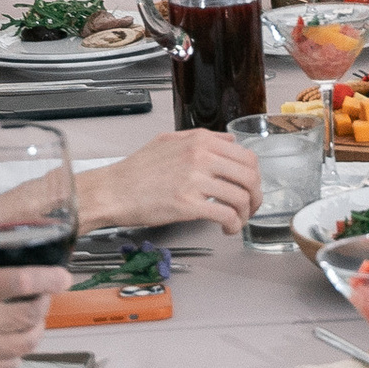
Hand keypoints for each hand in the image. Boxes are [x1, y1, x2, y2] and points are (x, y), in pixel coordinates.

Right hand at [0, 220, 60, 367]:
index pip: (24, 281)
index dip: (52, 278)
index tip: (65, 275)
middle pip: (34, 314)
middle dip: (46, 301)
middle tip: (42, 292)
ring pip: (28, 342)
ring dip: (37, 326)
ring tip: (30, 314)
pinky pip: (9, 364)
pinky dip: (19, 350)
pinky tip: (11, 337)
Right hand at [82, 128, 262, 233]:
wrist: (111, 191)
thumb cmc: (136, 171)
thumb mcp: (169, 141)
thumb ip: (202, 138)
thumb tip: (229, 140)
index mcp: (200, 141)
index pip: (246, 156)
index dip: (254, 176)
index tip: (251, 188)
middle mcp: (201, 157)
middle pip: (250, 176)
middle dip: (256, 196)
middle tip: (251, 207)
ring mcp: (195, 180)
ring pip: (241, 197)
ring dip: (245, 214)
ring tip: (237, 221)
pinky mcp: (188, 204)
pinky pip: (225, 214)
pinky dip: (233, 224)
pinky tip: (227, 229)